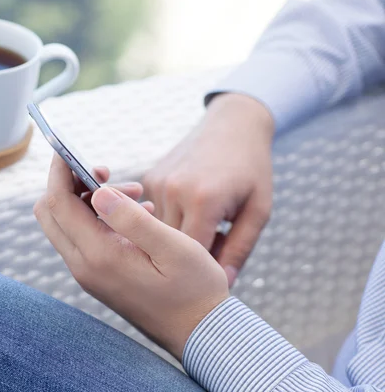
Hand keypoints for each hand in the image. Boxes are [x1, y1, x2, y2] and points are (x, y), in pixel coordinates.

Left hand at [34, 155, 228, 358]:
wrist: (199, 332)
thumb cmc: (194, 290)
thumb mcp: (173, 248)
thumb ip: (132, 219)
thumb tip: (97, 192)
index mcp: (99, 256)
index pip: (58, 203)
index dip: (59, 171)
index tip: (67, 148)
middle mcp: (84, 266)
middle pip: (51, 213)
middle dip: (70, 184)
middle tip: (107, 173)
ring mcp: (89, 273)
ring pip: (67, 223)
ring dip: (90, 199)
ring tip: (137, 193)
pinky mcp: (99, 275)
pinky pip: (84, 236)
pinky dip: (100, 216)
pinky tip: (139, 213)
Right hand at [143, 93, 274, 285]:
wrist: (233, 124)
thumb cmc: (252, 169)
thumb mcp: (258, 211)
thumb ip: (240, 249)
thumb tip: (224, 283)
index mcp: (203, 200)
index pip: (192, 256)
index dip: (204, 269)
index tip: (216, 271)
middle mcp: (173, 191)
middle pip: (171, 246)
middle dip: (190, 255)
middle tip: (215, 247)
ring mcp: (157, 183)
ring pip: (158, 232)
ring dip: (177, 238)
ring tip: (206, 226)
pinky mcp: (149, 178)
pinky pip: (153, 214)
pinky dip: (169, 220)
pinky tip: (191, 210)